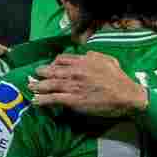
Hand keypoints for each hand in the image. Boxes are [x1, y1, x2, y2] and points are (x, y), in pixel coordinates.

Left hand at [29, 52, 147, 117]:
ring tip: (30, 87)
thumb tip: (86, 54)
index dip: (53, 63)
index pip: (62, 59)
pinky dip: (42, 100)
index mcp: (83, 61)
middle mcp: (75, 71)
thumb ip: (95, 56)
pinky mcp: (73, 100)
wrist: (126, 95)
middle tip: (34, 76)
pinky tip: (35, 101)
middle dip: (41, 73)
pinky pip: (53, 99)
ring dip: (38, 86)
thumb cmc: (119, 79)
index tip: (50, 67)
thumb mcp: (108, 60)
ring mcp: (73, 86)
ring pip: (50, 84)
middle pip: (52, 71)